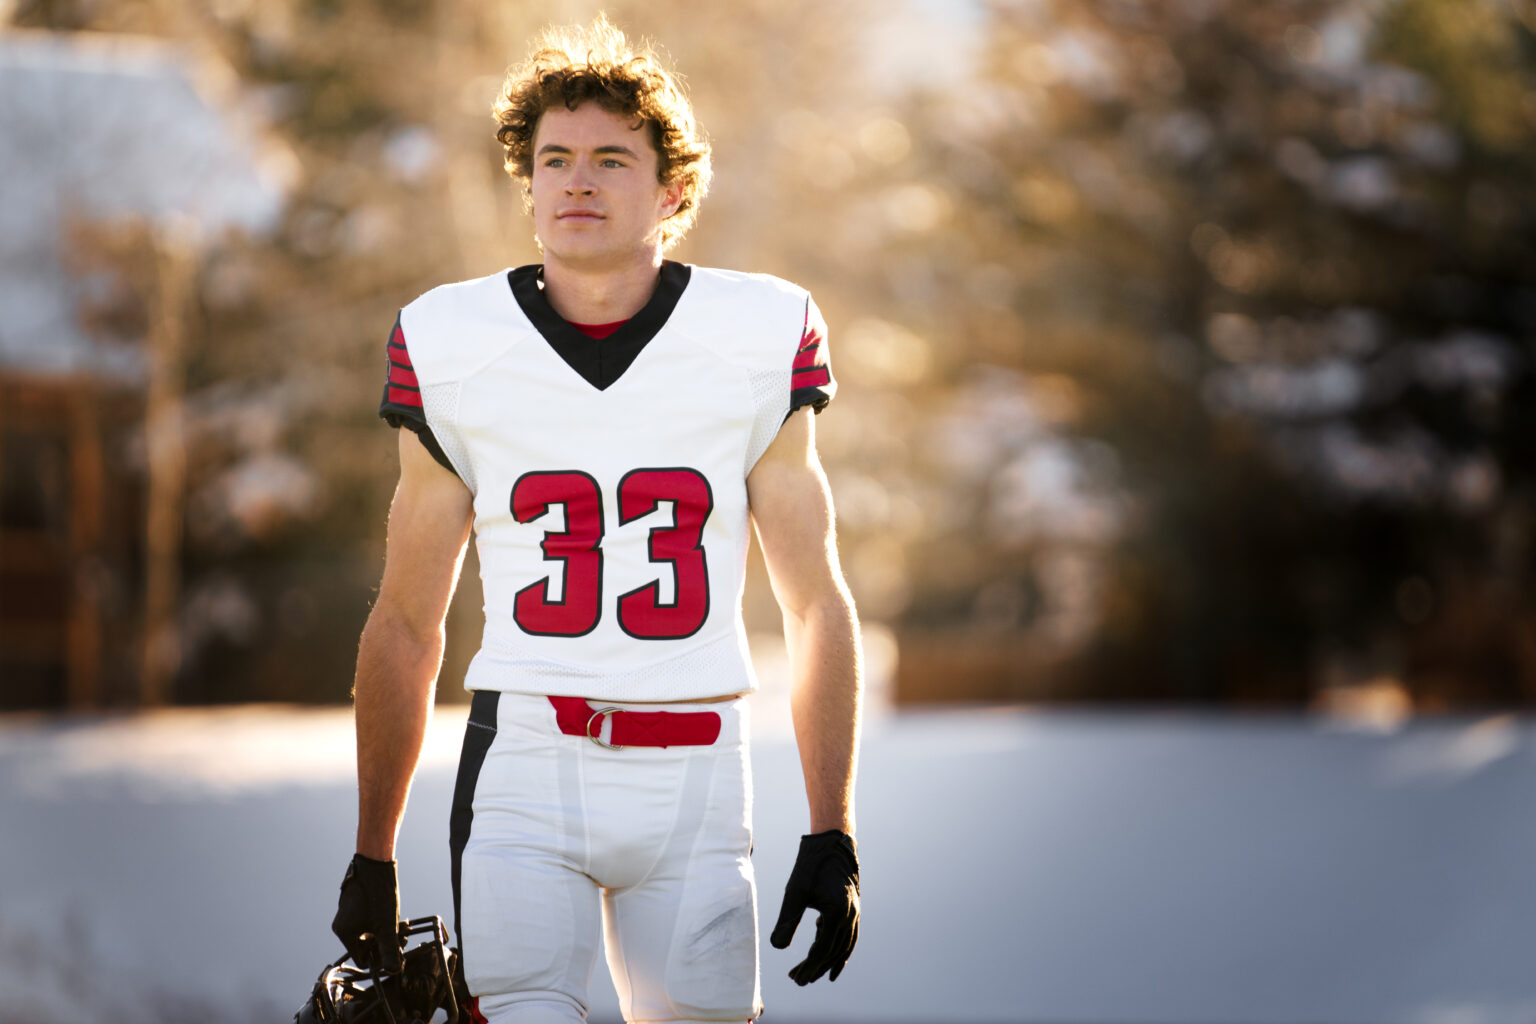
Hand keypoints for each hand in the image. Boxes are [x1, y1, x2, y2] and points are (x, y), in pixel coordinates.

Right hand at [331, 853, 402, 971]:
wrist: (376, 863)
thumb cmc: (379, 894)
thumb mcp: (387, 926)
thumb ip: (389, 949)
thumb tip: (393, 970)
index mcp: (344, 933)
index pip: (362, 959)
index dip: (380, 958)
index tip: (396, 949)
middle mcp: (342, 925)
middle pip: (366, 946)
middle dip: (385, 943)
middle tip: (402, 935)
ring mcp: (348, 914)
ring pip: (369, 933)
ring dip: (386, 932)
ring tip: (402, 925)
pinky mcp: (355, 905)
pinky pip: (368, 921)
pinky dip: (381, 921)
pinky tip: (395, 915)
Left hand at [769, 830, 859, 984]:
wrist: (831, 842)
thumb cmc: (811, 865)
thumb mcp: (794, 892)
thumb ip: (787, 920)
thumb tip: (777, 948)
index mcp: (836, 914)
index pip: (822, 950)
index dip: (809, 967)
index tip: (795, 978)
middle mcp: (850, 916)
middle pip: (834, 952)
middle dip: (817, 969)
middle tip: (799, 980)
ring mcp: (855, 912)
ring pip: (844, 946)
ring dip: (829, 962)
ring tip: (816, 975)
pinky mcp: (853, 907)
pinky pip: (850, 935)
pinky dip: (840, 948)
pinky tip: (825, 950)